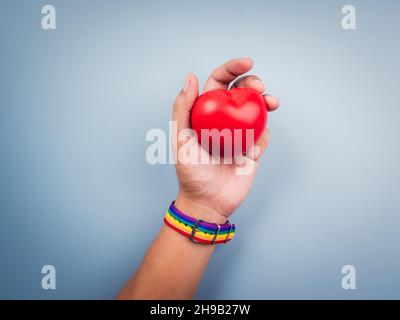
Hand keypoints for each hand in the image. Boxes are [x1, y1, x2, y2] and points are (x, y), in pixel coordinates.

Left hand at [172, 58, 279, 223]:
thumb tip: (191, 77)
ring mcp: (240, 134)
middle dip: (254, 82)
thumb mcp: (180, 139)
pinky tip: (251, 151)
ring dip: (267, 102)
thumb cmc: (191, 172)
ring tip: (272, 103)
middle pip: (242, 92)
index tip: (247, 63)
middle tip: (259, 86)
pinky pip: (263, 136)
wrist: (207, 202)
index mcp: (206, 112)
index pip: (220, 82)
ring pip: (258, 110)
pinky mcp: (253, 150)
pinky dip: (262, 138)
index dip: (233, 68)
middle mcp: (224, 119)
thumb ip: (182, 108)